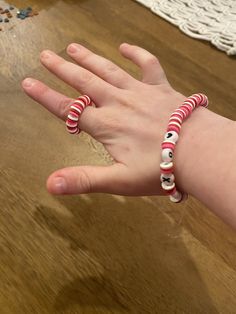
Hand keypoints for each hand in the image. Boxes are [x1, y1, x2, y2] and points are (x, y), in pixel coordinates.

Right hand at [22, 43, 185, 195]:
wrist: (199, 152)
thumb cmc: (160, 168)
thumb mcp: (119, 180)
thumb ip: (84, 180)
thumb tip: (50, 185)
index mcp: (107, 126)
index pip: (68, 110)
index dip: (45, 97)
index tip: (28, 83)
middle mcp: (119, 104)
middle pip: (85, 82)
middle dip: (62, 69)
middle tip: (45, 55)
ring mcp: (140, 92)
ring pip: (109, 70)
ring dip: (89, 58)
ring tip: (73, 47)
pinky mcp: (161, 88)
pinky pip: (148, 65)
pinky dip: (136, 54)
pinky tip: (124, 47)